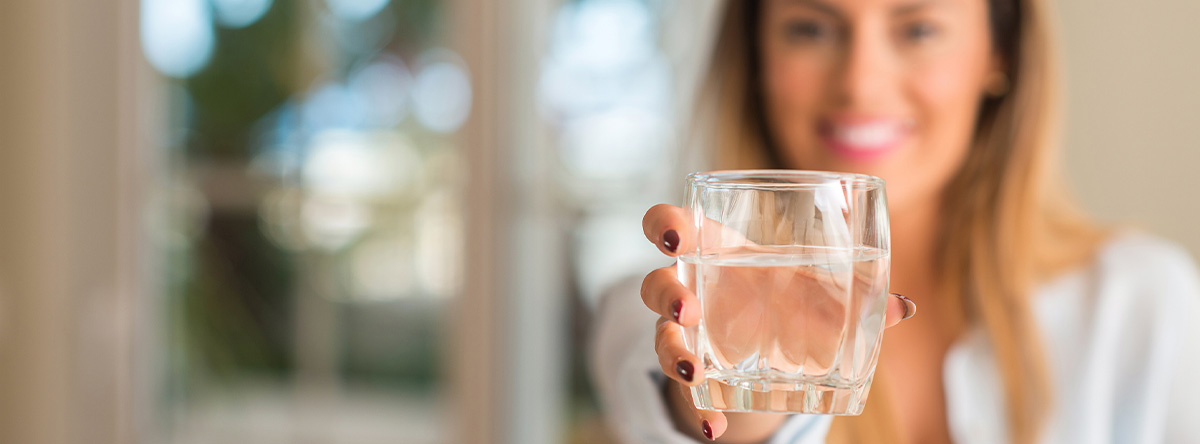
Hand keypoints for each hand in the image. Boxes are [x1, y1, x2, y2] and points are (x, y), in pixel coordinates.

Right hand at [640, 204, 915, 440]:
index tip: (676, 236)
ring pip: (662, 338)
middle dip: (666, 295)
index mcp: (716, 251)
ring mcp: (688, 334)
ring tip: (694, 369)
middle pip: (655, 283)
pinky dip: (698, 412)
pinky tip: (714, 428)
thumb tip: (904, 307)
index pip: (671, 225)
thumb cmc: (790, 299)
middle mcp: (693, 290)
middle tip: (689, 309)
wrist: (775, 350)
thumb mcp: (819, 294)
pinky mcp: (696, 373)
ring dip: (673, 353)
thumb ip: (856, 297)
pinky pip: (686, 393)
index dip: (664, 226)